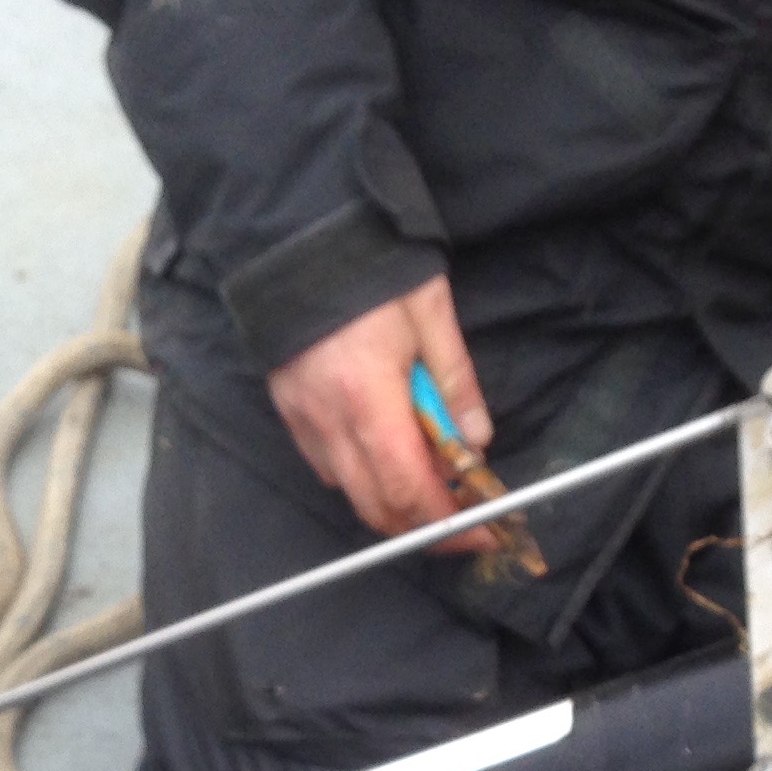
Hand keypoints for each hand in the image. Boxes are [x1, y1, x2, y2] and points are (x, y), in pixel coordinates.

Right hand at [265, 277, 494, 549]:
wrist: (297, 238)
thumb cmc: (369, 268)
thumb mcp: (429, 312)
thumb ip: (455, 380)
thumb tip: (476, 440)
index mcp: (368, 395)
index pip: (410, 487)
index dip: (448, 522)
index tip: (482, 532)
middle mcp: (329, 420)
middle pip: (379, 507)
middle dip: (425, 526)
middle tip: (465, 519)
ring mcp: (303, 421)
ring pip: (352, 494)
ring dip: (396, 503)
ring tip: (433, 479)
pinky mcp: (289, 414)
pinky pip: (329, 469)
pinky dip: (364, 477)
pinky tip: (388, 452)